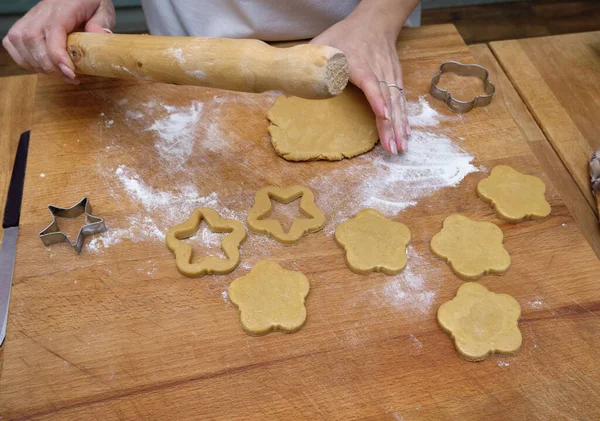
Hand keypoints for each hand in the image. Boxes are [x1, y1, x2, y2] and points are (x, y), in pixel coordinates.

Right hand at [2, 0, 115, 83]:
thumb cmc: (89, 3)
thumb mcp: (103, 9)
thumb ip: (101, 23)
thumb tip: (101, 35)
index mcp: (61, 9)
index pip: (52, 31)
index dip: (58, 55)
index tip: (70, 72)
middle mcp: (41, 13)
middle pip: (32, 40)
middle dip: (50, 66)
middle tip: (70, 77)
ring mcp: (29, 18)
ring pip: (19, 43)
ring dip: (38, 66)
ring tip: (60, 74)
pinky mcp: (22, 25)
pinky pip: (12, 44)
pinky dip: (25, 60)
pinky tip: (43, 66)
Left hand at [311, 7, 410, 153]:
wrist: (375, 22)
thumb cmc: (346, 34)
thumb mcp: (324, 43)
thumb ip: (308, 63)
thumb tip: (286, 90)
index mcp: (359, 63)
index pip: (371, 82)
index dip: (376, 99)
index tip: (382, 114)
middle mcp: (378, 71)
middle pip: (387, 99)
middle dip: (390, 125)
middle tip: (392, 148)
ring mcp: (390, 75)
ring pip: (397, 102)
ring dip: (399, 126)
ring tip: (400, 147)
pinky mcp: (396, 78)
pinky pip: (400, 100)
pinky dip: (404, 117)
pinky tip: (405, 133)